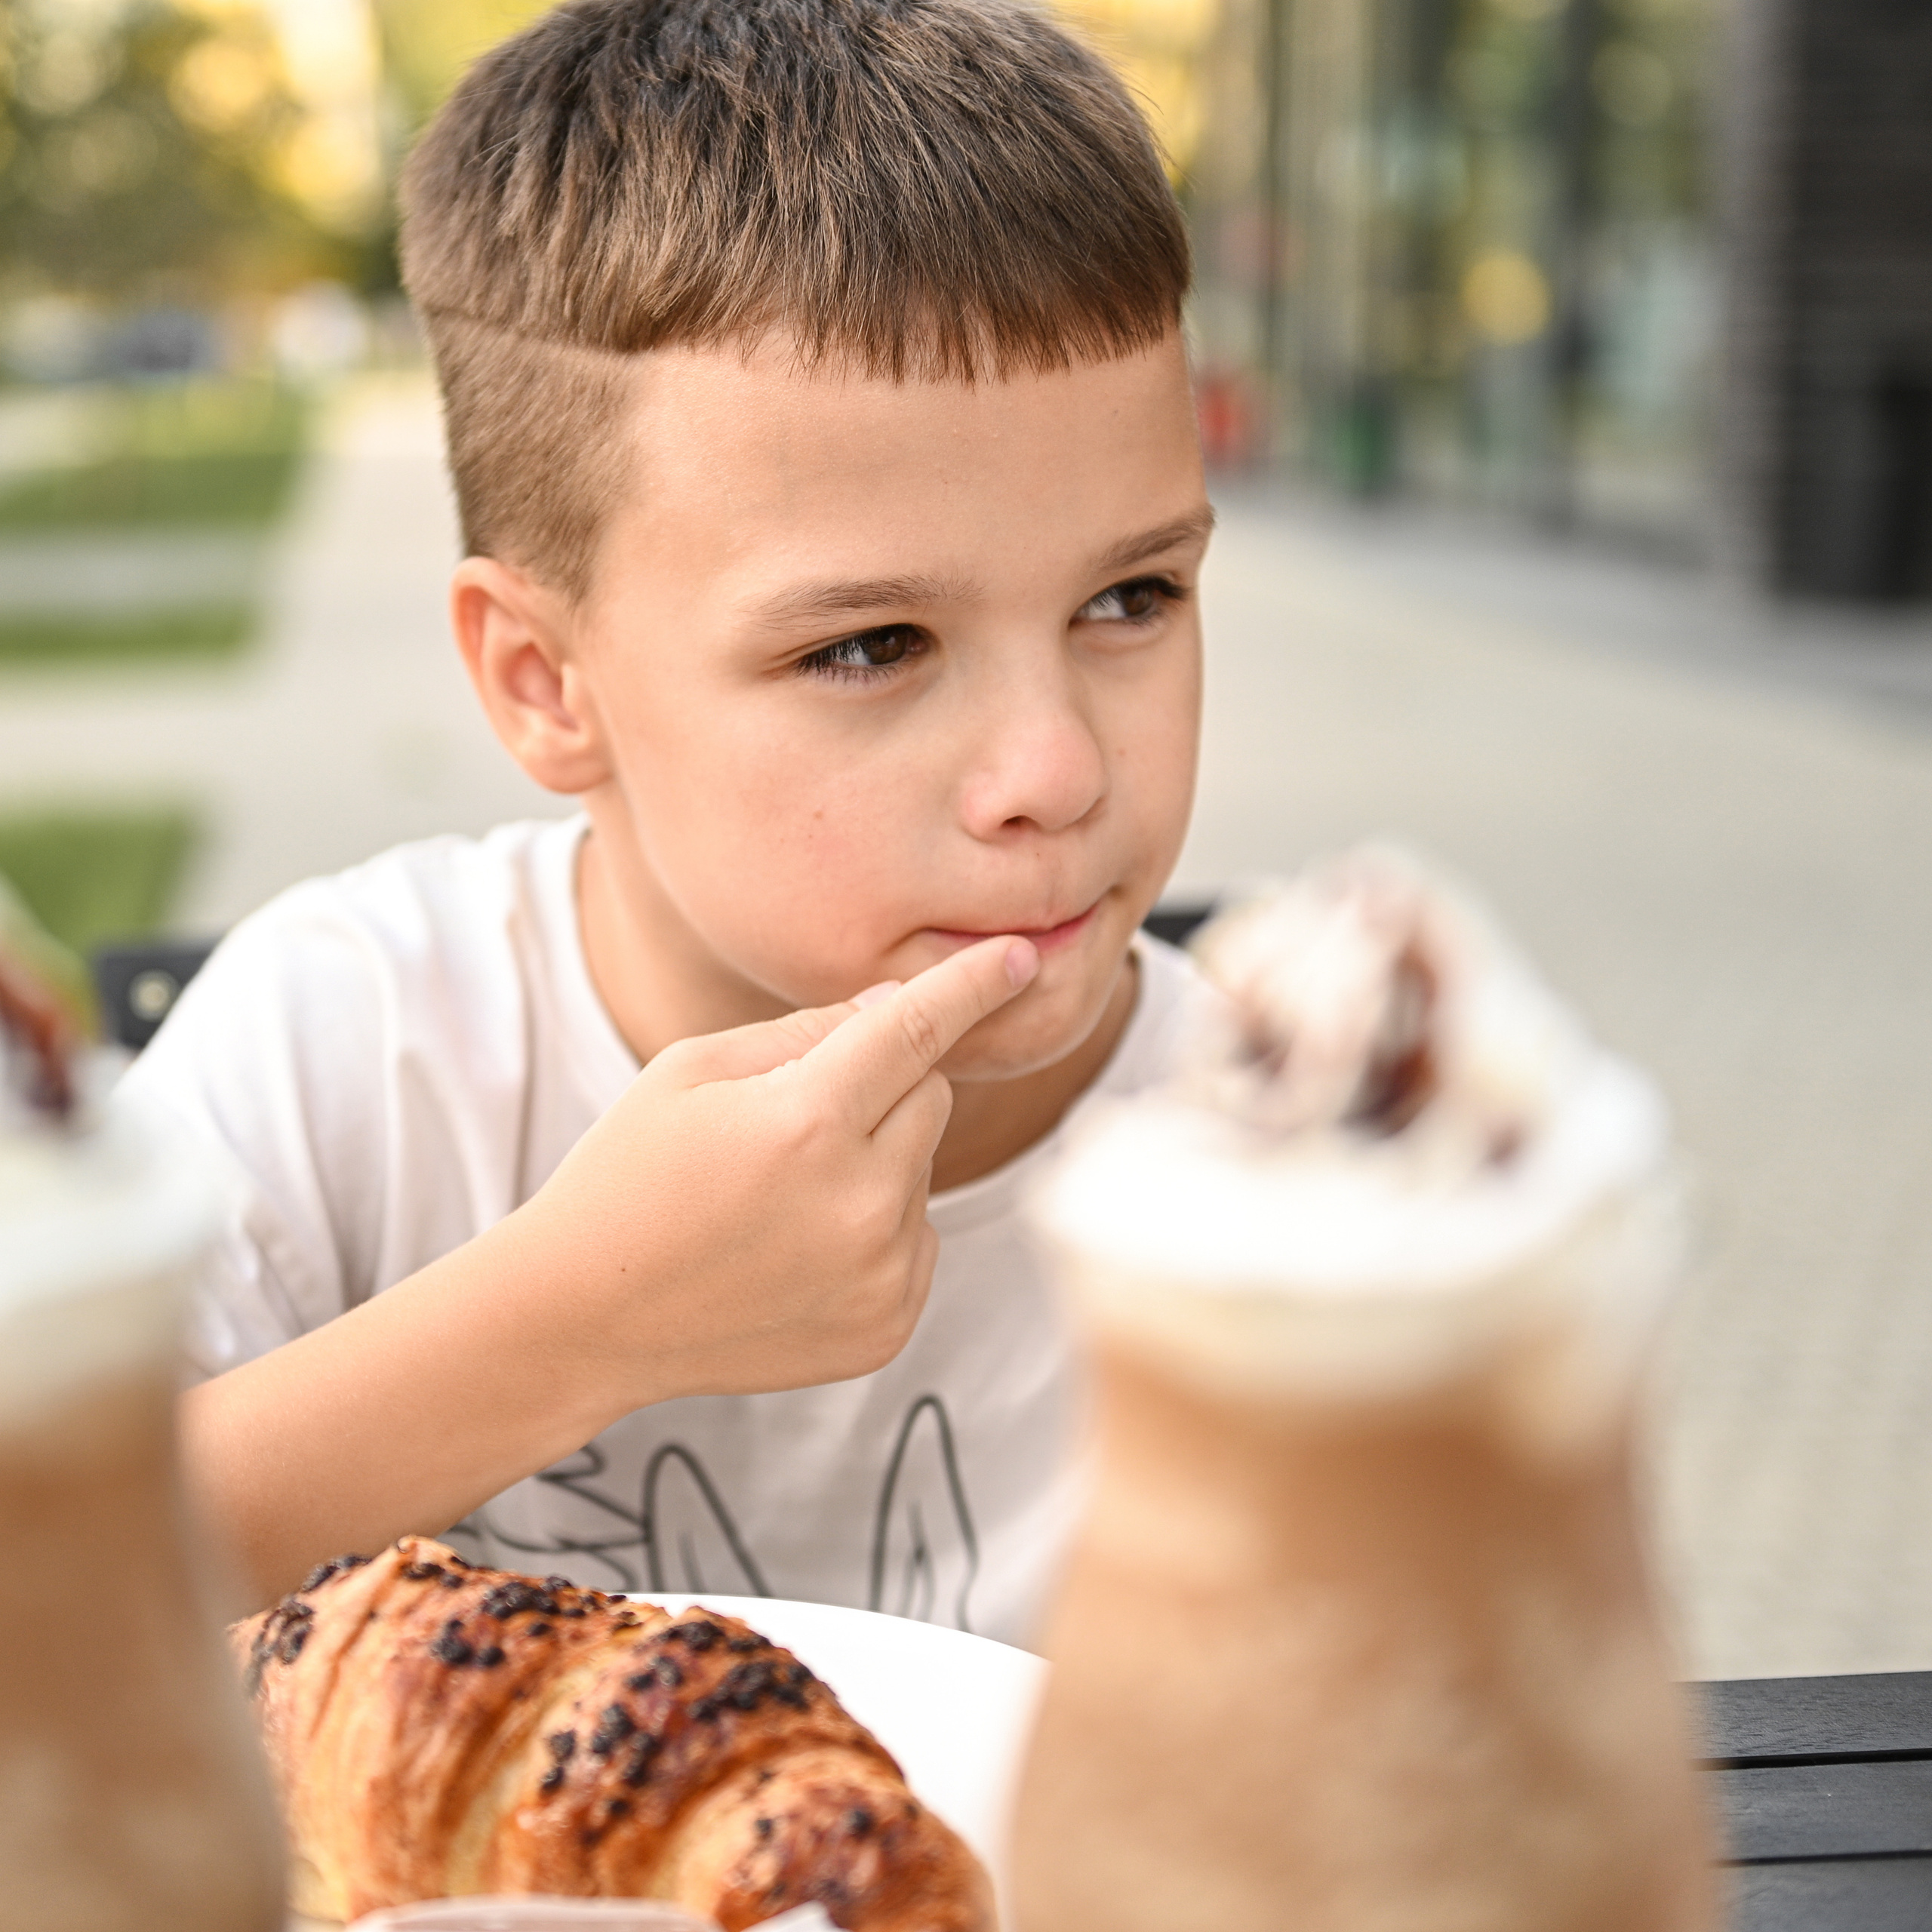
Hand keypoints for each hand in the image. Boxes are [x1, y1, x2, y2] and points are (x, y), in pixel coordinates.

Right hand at [179, 932, 1037, 1603]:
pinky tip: (796, 1249)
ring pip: (923, 1169)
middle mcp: (861, 1202)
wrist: (586, 1316)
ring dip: (876, 1162)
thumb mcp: (695, 1070)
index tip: (1019, 956)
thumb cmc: (631, 1173)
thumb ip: (809, 1031)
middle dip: (885, 1087)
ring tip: (780, 1198)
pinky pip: (918, 1239)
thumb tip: (904, 1007)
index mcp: (807, 1122)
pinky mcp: (889, 1326)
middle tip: (799, 1116)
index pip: (916, 1030)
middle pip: (931, 1097)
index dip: (969, 986)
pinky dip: (877, 1229)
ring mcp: (882, 1274)